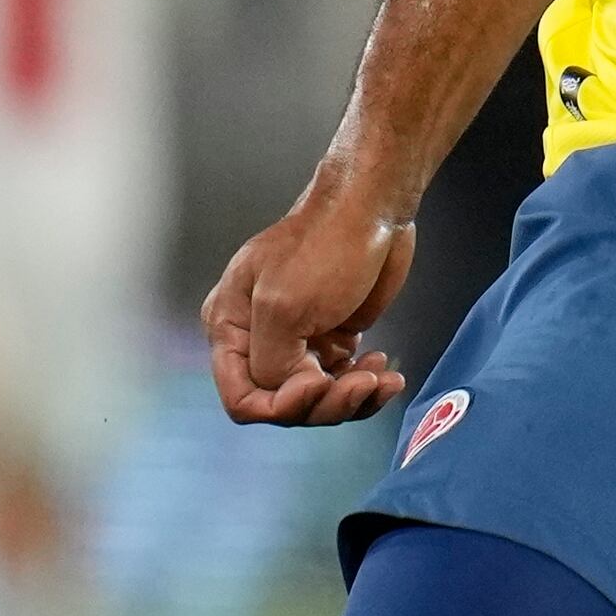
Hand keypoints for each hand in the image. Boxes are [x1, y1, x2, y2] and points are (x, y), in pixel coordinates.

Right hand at [202, 169, 418, 427]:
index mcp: (230, 326)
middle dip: (326, 403)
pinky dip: (365, 388)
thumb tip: (287, 393)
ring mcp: (297, 341)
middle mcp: (257, 339)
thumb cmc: (326, 243)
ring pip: (318, 401)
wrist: (374, 209)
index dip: (281, 406)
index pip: (242, 397)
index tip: (318, 385)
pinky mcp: (331, 339)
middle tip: (362, 383)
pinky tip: (385, 374)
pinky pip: (342, 385)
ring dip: (352, 399)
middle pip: (284, 404)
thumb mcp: (283, 306)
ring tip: (380, 378)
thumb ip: (271, 362)